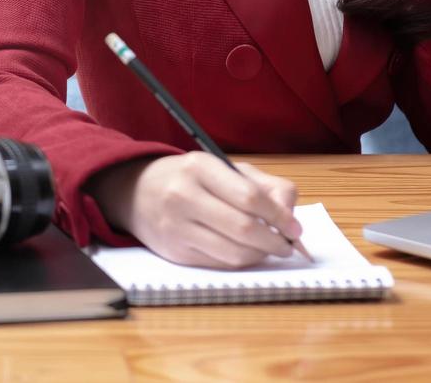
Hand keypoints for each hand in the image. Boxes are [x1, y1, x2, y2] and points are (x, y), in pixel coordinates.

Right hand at [89, 153, 301, 268]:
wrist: (135, 192)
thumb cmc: (190, 178)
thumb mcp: (224, 169)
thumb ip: (264, 185)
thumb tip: (290, 215)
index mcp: (200, 168)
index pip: (249, 196)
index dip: (279, 216)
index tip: (295, 227)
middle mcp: (184, 196)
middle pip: (243, 228)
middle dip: (275, 241)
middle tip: (288, 245)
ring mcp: (176, 227)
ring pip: (233, 252)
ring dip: (260, 255)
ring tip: (270, 249)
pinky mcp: (174, 252)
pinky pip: (219, 264)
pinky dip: (240, 261)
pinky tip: (247, 253)